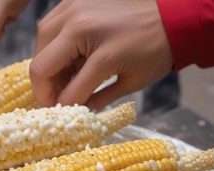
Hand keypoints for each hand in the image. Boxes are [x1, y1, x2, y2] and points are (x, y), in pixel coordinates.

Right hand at [30, 0, 173, 109]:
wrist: (173, 16)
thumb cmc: (155, 50)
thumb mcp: (130, 82)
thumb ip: (98, 99)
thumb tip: (76, 113)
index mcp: (102, 54)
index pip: (68, 90)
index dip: (61, 108)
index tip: (61, 116)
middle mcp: (81, 26)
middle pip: (41, 64)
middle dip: (44, 88)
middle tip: (55, 100)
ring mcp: (75, 8)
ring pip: (41, 42)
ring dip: (45, 65)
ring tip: (61, 78)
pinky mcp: (75, 0)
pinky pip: (51, 25)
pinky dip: (52, 44)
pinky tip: (65, 57)